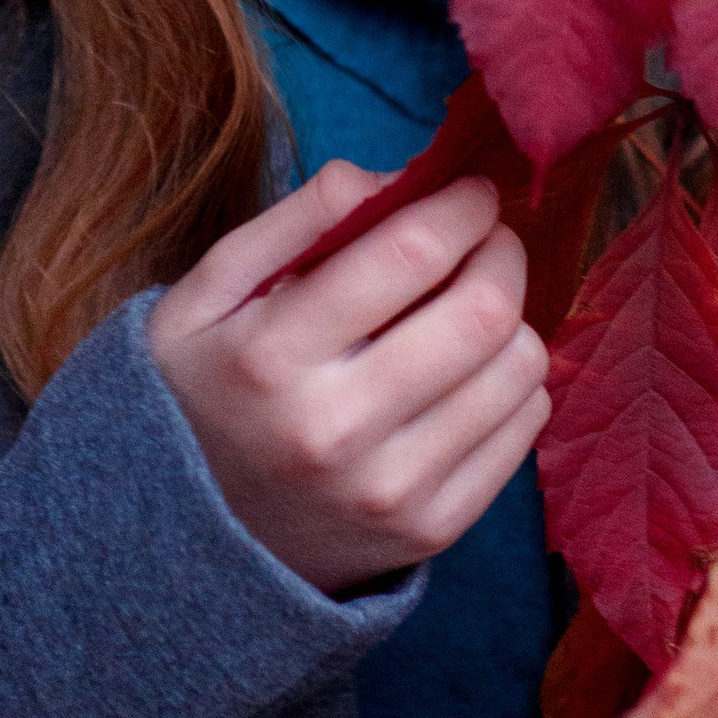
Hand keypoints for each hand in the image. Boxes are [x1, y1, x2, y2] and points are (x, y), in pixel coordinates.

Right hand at [147, 163, 544, 595]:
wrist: (193, 541)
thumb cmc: (207, 389)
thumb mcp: (209, 293)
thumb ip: (297, 220)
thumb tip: (400, 175)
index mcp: (272, 355)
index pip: (410, 254)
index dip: (461, 205)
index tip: (471, 189)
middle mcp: (335, 429)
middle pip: (482, 312)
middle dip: (502, 251)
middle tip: (487, 238)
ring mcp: (390, 489)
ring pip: (518, 369)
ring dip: (513, 317)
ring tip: (472, 307)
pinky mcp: (431, 529)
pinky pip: (524, 428)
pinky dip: (513, 382)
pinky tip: (469, 373)